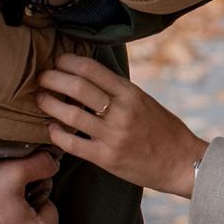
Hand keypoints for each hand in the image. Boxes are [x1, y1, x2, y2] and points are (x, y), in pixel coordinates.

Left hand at [38, 53, 208, 196]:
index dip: (68, 62)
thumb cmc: (165, 131)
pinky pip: (72, 144)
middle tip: (42, 77)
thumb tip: (88, 79)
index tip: (58, 61)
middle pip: (77, 88)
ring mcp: (113, 136)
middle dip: (53, 79)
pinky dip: (57, 134)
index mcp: (131, 94)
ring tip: (41, 99)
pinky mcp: (107, 158)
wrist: (182, 162)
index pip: (92, 69)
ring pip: (71, 115)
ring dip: (50, 104)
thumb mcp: (145, 102)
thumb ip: (119, 92)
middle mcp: (121, 112)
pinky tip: (51, 129)